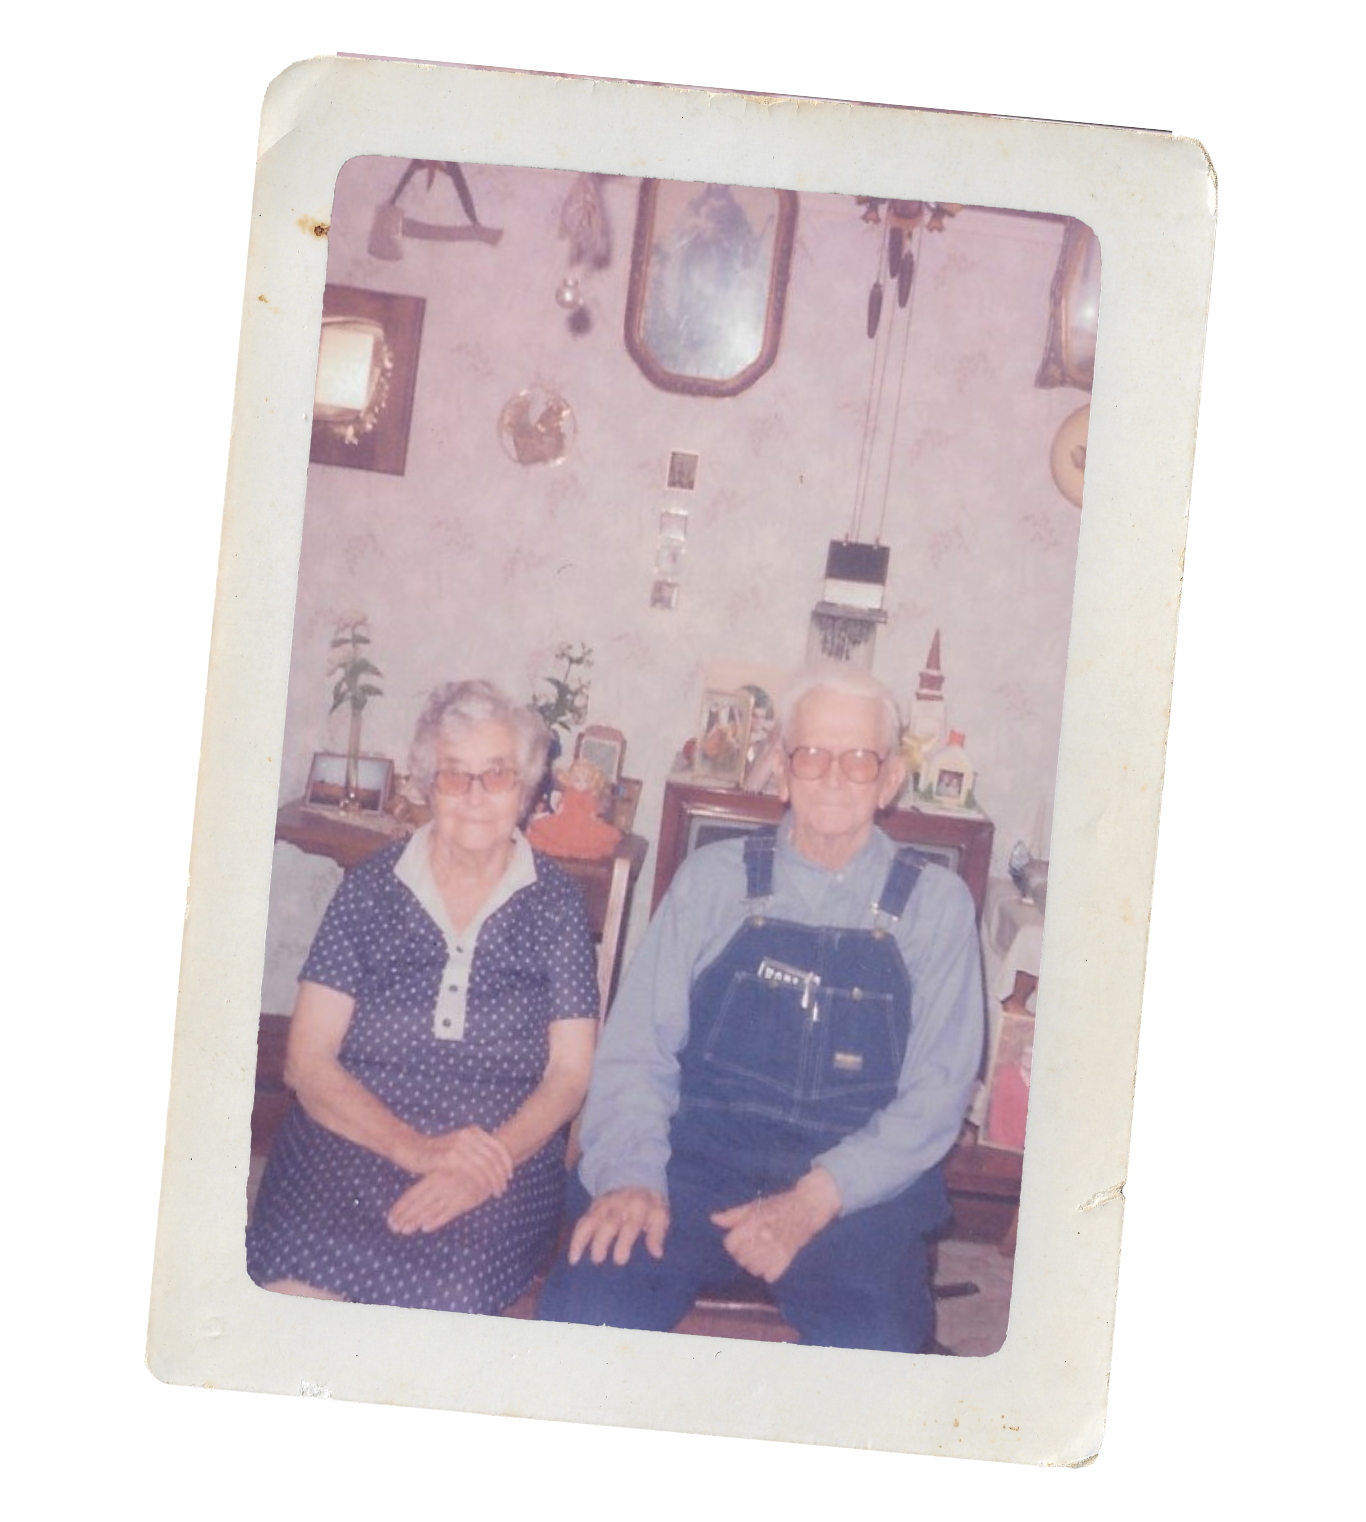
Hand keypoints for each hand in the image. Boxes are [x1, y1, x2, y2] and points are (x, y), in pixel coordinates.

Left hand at [387, 1167, 490, 1234]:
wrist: (492, 1156)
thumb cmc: (466, 1163)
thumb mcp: (447, 1168)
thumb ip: (433, 1180)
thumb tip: (414, 1195)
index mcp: (435, 1175)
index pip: (413, 1194)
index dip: (401, 1207)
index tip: (390, 1219)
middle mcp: (441, 1183)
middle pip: (418, 1203)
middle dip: (404, 1216)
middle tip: (393, 1228)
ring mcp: (452, 1191)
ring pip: (430, 1210)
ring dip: (415, 1221)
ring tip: (403, 1230)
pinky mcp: (465, 1199)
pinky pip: (447, 1213)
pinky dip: (436, 1220)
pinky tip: (425, 1228)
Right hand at [413, 1126, 514, 1197]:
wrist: (409, 1147)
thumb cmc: (435, 1150)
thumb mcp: (458, 1144)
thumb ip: (475, 1149)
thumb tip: (495, 1161)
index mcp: (473, 1131)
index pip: (497, 1147)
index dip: (506, 1163)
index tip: (509, 1176)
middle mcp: (468, 1136)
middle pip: (493, 1158)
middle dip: (501, 1175)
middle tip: (503, 1189)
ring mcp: (458, 1146)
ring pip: (484, 1166)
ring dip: (492, 1181)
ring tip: (495, 1193)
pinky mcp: (447, 1158)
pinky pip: (469, 1172)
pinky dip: (479, 1182)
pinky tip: (481, 1192)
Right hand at [568, 1188, 669, 1266]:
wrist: (636, 1176)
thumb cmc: (649, 1204)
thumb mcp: (660, 1214)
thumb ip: (657, 1234)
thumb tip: (657, 1254)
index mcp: (639, 1206)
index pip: (631, 1224)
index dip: (624, 1241)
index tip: (619, 1260)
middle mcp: (619, 1205)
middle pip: (608, 1223)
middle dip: (601, 1241)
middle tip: (598, 1259)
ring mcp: (604, 1205)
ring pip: (591, 1221)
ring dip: (583, 1239)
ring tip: (577, 1259)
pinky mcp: (593, 1208)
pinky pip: (583, 1223)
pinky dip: (576, 1239)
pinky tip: (573, 1257)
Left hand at [710, 1169, 841, 1283]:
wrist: (807, 1207)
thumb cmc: (778, 1205)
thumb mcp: (754, 1206)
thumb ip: (733, 1215)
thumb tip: (713, 1219)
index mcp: (752, 1222)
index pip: (730, 1245)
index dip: (733, 1244)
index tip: (740, 1240)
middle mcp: (763, 1236)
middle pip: (741, 1259)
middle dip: (744, 1255)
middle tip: (754, 1246)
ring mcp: (775, 1248)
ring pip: (754, 1270)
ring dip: (755, 1265)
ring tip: (762, 1254)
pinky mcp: (788, 1258)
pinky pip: (769, 1276)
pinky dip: (769, 1272)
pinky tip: (772, 1262)